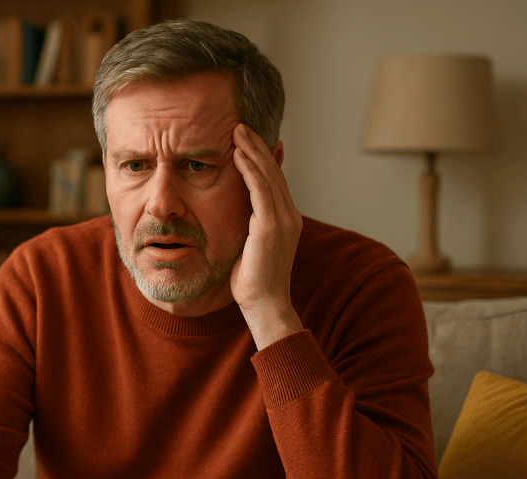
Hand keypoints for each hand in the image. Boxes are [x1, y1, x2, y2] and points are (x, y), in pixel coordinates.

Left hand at [230, 124, 303, 349]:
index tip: (247, 140)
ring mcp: (283, 220)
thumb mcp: (250, 246)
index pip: (274, 180)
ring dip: (252, 151)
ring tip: (238, 131)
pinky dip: (249, 169)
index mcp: (286, 219)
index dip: (262, 158)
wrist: (264, 304)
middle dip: (257, 147)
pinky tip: (238, 154)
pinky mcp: (271, 226)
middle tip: (241, 126)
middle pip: (273, 172)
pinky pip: (260, 189)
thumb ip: (249, 225)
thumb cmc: (252, 281)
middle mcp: (289, 215)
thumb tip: (237, 214)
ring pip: (268, 176)